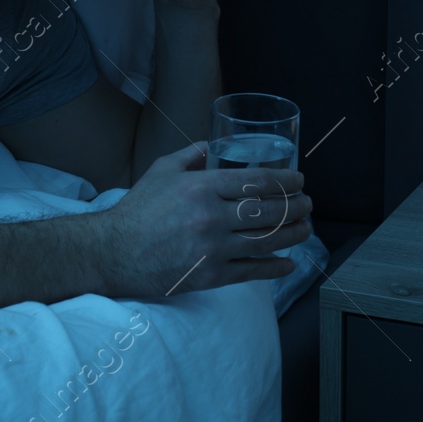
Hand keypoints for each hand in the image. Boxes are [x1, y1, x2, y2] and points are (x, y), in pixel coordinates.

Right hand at [95, 142, 311, 297]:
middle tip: (308, 205)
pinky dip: (274, 267)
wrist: (114, 252)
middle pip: (267, 212)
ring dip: (293, 235)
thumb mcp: (161, 171)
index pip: (256, 182)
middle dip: (296, 207)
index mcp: (201, 187)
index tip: (299, 182)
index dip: (285, 182)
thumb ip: (190, 156)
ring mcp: (212, 249)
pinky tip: (288, 263)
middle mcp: (210, 217)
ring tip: (306, 229)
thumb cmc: (137, 211)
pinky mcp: (210, 276)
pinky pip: (251, 271)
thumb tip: (211, 145)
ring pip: (266, 241)